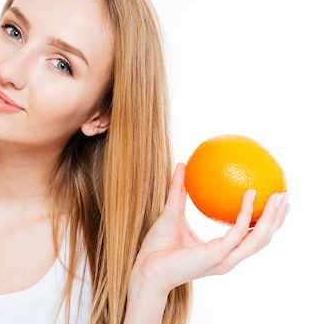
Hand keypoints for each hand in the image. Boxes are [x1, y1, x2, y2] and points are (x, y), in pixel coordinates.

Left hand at [131, 163, 288, 294]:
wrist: (147, 267)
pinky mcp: (217, 255)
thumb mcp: (172, 212)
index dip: (265, 220)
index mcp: (221, 251)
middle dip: (277, 218)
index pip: (251, 237)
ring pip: (258, 238)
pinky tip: (249, 195)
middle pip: (262, 238)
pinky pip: (237, 232)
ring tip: (278, 196)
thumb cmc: (157, 246)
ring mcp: (225, 258)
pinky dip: (245, 214)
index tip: (274, 202)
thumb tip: (182, 165)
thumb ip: (178, 190)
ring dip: (271, 217)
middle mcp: (228, 257)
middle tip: (285, 196)